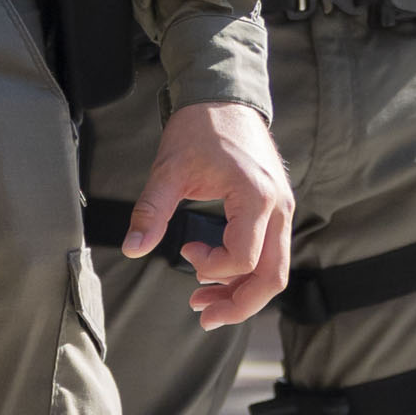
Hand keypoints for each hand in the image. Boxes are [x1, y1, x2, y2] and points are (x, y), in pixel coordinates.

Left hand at [126, 96, 295, 329]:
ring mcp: (283, 208)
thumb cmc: (199, 129)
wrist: (225, 97)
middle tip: (203, 317)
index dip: (211, 269)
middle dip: (238, 305)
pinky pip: (271, 253)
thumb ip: (151, 211)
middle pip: (272, 277)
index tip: (184, 253)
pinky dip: (248, 272)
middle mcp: (279, 207)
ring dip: (243, 293)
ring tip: (205, 302)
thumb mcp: (168, 169)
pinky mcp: (277, 208)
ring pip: (275, 270)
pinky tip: (217, 276)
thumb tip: (132, 250)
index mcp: (256, 197)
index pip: (242, 258)